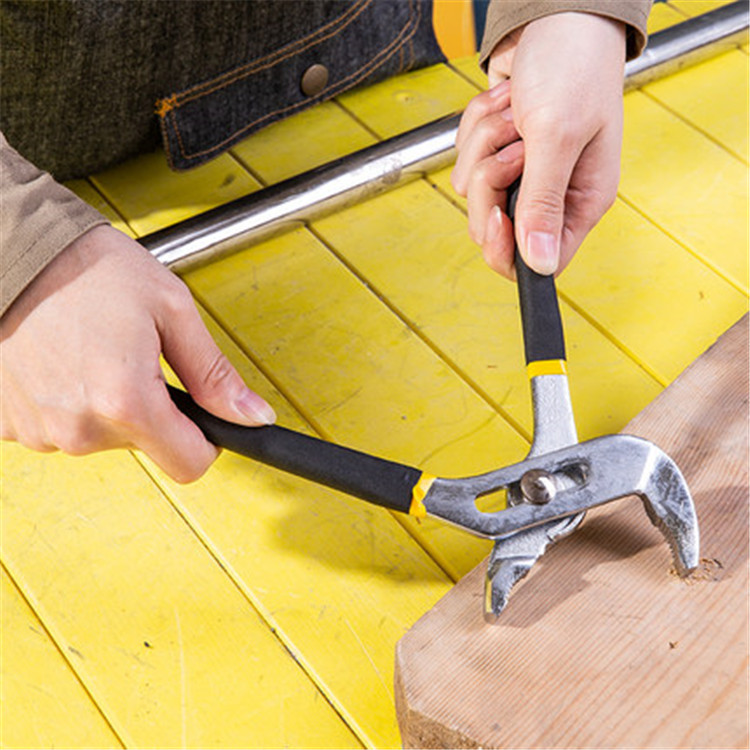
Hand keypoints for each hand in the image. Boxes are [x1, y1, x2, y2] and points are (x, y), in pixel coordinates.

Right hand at [0, 224, 274, 481]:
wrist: (12, 252)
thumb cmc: (87, 269)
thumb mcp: (171, 310)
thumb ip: (214, 374)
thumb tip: (254, 416)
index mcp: (126, 401)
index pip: (190, 464)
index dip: (206, 441)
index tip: (201, 416)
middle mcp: (80, 427)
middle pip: (147, 446)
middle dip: (151, 408)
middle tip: (134, 356)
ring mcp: (40, 430)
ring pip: (102, 437)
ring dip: (108, 404)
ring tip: (94, 352)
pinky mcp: (8, 425)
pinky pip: (60, 428)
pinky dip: (70, 402)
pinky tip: (63, 363)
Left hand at [451, 12, 625, 276]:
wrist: (556, 16)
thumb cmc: (573, 67)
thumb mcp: (557, 137)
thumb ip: (544, 204)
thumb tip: (541, 265)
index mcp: (580, 201)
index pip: (538, 260)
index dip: (506, 249)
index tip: (494, 216)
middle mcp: (551, 194)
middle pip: (494, 227)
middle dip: (489, 184)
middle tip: (513, 146)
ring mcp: (521, 174)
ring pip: (472, 191)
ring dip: (484, 145)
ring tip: (515, 113)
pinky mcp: (497, 152)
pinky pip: (464, 159)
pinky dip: (475, 128)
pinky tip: (504, 103)